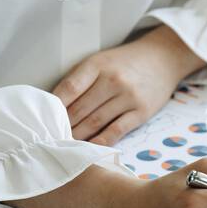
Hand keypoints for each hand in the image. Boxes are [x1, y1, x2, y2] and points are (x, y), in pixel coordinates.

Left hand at [54, 25, 205, 145]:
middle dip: (64, 125)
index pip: (70, 88)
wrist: (162, 58)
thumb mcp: (101, 60)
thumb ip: (81, 79)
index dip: (54, 106)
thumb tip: (57, 105)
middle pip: (80, 109)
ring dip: (78, 135)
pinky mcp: (141, 112)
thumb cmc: (125, 62)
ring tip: (65, 145)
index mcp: (98, 64)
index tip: (43, 118)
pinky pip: (116, 131)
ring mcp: (128, 97)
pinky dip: (100, 141)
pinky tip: (90, 148)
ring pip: (95, 122)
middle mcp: (113, 80)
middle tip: (50, 138)